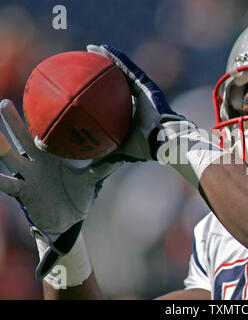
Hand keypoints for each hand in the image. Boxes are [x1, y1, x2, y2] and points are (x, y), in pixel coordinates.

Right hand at [0, 99, 121, 279]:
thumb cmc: (79, 196)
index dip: (41, 119)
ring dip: (1, 147)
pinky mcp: (23, 192)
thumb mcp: (92, 181)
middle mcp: (37, 162)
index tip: (39, 100)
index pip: (44, 134)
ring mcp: (28, 176)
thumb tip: (124, 155)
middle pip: (22, 139)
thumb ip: (103, 167)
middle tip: (4, 104)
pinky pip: (7, 184)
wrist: (69, 220)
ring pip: (11, 158)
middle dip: (13, 122)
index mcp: (52, 156)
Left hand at [87, 44, 229, 186]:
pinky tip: (102, 49)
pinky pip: (128, 67)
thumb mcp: (122, 151)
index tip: (92, 86)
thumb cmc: (147, 148)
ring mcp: (145, 89)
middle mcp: (141, 97)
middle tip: (88, 63)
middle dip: (105, 70)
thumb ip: (107, 155)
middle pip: (120, 79)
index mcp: (137, 111)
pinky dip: (115, 57)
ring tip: (92, 49)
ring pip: (124, 68)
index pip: (119, 97)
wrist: (165, 142)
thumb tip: (90, 169)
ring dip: (108, 57)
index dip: (106, 90)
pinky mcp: (147, 84)